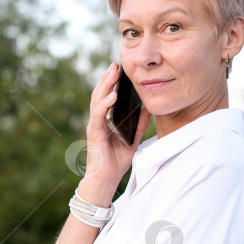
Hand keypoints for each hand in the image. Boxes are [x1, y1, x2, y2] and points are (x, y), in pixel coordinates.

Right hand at [79, 62, 152, 205]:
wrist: (106, 180)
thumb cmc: (116, 160)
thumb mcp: (132, 138)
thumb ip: (139, 124)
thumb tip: (149, 108)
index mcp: (106, 119)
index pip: (107, 96)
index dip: (112, 82)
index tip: (119, 68)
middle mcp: (98, 120)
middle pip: (100, 94)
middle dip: (107, 78)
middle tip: (115, 64)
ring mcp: (95, 125)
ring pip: (97, 100)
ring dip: (105, 85)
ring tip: (112, 72)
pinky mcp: (94, 133)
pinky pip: (98, 115)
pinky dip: (105, 104)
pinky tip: (112, 95)